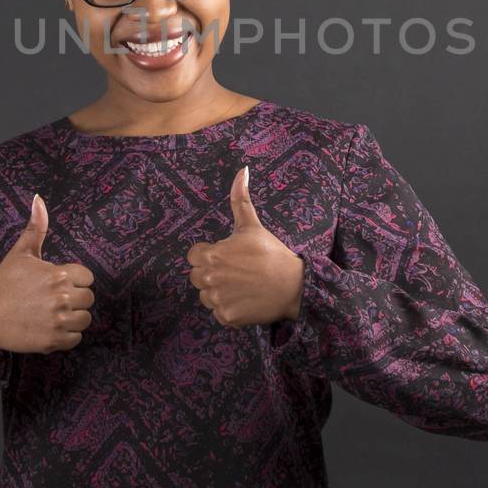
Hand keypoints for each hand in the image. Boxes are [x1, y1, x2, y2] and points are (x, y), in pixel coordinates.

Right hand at [0, 193, 95, 353]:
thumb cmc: (4, 283)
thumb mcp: (20, 253)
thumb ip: (36, 228)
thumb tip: (38, 199)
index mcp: (59, 275)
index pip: (88, 278)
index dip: (76, 280)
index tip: (60, 283)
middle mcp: (62, 298)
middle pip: (89, 299)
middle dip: (76, 299)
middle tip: (56, 300)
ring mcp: (58, 320)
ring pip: (85, 320)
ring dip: (74, 318)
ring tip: (55, 314)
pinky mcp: (53, 340)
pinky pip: (76, 339)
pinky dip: (67, 336)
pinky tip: (51, 328)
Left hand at [185, 166, 304, 328]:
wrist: (294, 285)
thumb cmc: (271, 253)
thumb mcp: (252, 225)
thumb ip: (240, 199)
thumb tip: (242, 170)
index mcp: (211, 255)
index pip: (193, 257)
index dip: (209, 255)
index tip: (228, 257)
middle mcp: (209, 278)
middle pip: (197, 278)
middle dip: (212, 275)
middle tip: (237, 272)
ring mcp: (217, 300)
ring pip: (207, 297)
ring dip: (220, 293)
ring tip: (242, 286)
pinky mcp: (226, 317)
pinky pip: (219, 313)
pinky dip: (231, 309)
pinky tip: (246, 299)